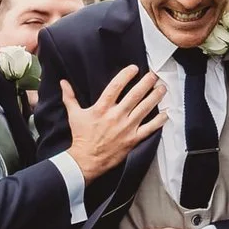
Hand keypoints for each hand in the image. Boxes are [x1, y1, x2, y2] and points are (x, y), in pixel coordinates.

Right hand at [63, 64, 164, 181]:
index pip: (116, 86)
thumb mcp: (74, 115)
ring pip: (145, 108)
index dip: (126, 75)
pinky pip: (149, 128)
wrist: (86, 160)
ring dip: (155, 97)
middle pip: (135, 95)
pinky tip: (165, 113)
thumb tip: (63, 82)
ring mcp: (126, 127)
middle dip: (147, 83)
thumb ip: (70, 97)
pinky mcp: (133, 139)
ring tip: (163, 88)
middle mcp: (116, 115)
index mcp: (102, 107)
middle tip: (154, 75)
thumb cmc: (81, 137)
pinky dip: (159, 121)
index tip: (135, 68)